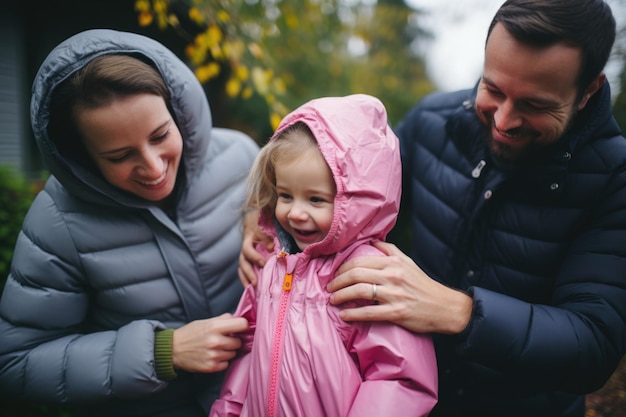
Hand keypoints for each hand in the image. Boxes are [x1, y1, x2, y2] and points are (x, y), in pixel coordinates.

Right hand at [172, 313, 248, 372]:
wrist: (173, 350)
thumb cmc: (190, 333)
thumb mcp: (205, 321)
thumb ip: (222, 319)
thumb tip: (238, 318)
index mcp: (215, 326)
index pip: (242, 325)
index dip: (242, 326)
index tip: (240, 328)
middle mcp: (215, 341)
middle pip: (239, 342)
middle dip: (233, 340)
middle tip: (224, 339)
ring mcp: (213, 355)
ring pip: (233, 353)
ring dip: (228, 351)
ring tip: (216, 348)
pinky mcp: (211, 367)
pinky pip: (226, 364)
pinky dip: (222, 361)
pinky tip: (213, 356)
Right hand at [238, 210, 272, 286]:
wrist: (256, 221)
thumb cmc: (263, 225)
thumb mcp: (266, 228)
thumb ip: (268, 237)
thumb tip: (270, 248)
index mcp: (248, 239)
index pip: (247, 249)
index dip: (254, 257)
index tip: (263, 264)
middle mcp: (244, 248)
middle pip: (242, 261)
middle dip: (249, 272)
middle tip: (255, 282)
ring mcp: (245, 254)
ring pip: (241, 267)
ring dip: (245, 278)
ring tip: (251, 289)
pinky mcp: (247, 260)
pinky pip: (243, 270)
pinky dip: (246, 279)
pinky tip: (250, 288)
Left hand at [327, 241, 472, 334]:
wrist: (445, 307)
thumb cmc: (423, 285)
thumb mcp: (408, 262)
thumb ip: (390, 250)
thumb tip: (372, 241)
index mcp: (393, 262)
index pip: (360, 261)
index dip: (342, 268)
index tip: (334, 275)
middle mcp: (393, 276)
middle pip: (356, 274)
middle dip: (337, 281)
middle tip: (329, 288)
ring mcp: (395, 294)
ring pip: (359, 291)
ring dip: (341, 296)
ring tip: (333, 300)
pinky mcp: (397, 312)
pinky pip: (369, 312)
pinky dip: (353, 314)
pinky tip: (344, 316)